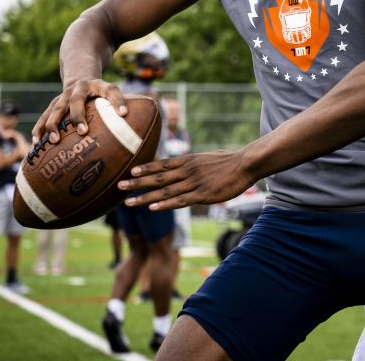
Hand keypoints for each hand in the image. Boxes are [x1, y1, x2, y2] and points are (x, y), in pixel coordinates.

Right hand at [32, 78, 126, 144]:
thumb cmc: (101, 94)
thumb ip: (123, 107)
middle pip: (77, 101)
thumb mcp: (112, 95)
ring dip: (54, 125)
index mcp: (98, 85)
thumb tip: (142, 134)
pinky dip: (39, 129)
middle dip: (78, 116)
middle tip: (83, 131)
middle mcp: (79, 89)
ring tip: (54, 141)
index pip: (111, 90)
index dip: (117, 101)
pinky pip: (43, 117)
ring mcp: (63, 96)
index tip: (124, 113)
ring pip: (56, 109)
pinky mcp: (53, 105)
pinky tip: (36, 143)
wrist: (80, 76)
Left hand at [116, 150, 254, 210]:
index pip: (162, 164)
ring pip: (164, 191)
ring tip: (129, 202)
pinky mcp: (202, 195)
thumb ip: (194, 163)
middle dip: (137, 183)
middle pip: (157, 178)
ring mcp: (194, 183)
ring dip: (144, 197)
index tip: (130, 171)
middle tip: (120, 187)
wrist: (245, 164)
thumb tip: (185, 163)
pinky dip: (164, 204)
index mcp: (188, 160)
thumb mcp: (207, 157)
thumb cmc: (229, 161)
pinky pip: (179, 201)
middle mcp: (187, 171)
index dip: (145, 168)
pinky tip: (152, 207)